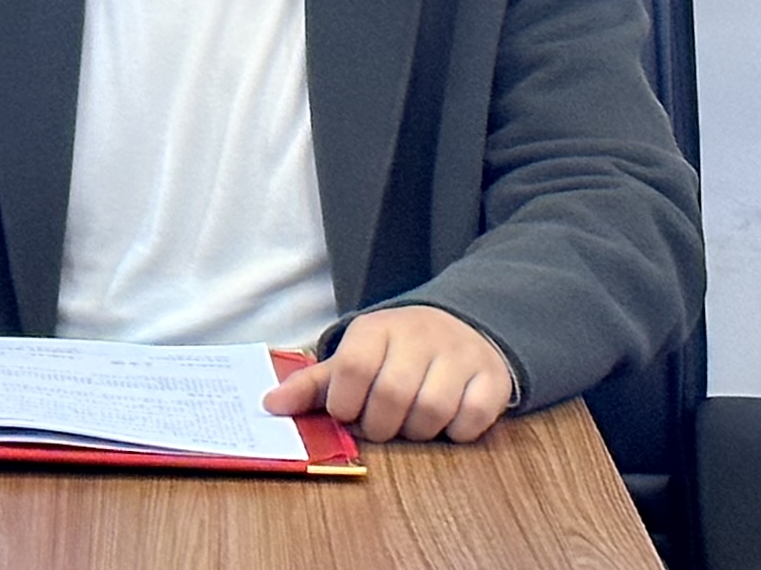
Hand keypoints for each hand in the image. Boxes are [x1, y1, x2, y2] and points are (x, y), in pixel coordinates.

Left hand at [269, 304, 516, 443]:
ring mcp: (459, 354)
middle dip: (381, 425)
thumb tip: (269, 407)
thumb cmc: (395, 353)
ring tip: (411, 422)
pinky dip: (456, 432)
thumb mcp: (353, 358)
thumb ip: (312, 386)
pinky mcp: (491, 377)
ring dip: (417, 432)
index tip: (348, 413)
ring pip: (432, 412)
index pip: (353, 369)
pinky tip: (447, 422)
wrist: (460, 328)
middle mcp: (420, 335)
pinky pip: (471, 419)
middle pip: (393, 396)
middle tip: (381, 424)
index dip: (346, 405)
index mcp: (377, 328)